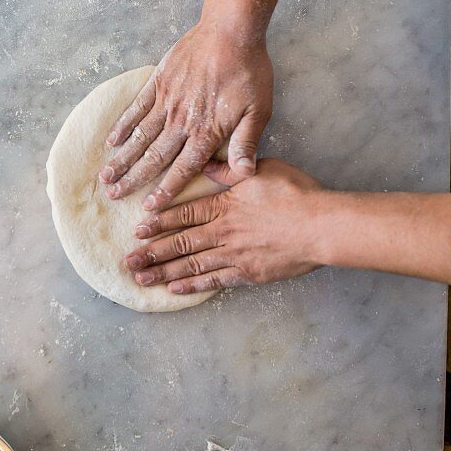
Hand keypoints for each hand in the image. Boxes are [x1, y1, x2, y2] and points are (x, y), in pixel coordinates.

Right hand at [98, 19, 273, 211]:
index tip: (148, 208)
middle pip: (154, 157)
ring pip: (140, 136)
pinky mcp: (159, 81)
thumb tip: (242, 175)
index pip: (183, 169)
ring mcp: (167, 101)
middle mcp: (182, 121)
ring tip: (105, 177)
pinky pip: (137, 108)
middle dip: (133, 180)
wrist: (231, 30)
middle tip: (113, 197)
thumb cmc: (249, 71)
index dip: (166, 190)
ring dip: (122, 158)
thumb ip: (246, 144)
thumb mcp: (259, 111)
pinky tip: (111, 140)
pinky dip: (123, 125)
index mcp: (206, 132)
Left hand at [123, 158, 322, 293]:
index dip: (158, 221)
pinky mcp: (248, 274)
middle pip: (179, 243)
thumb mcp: (262, 170)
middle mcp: (223, 232)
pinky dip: (192, 286)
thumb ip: (231, 170)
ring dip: (164, 272)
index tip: (138, 228)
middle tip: (127, 260)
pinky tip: (174, 289)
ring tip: (141, 278)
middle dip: (151, 252)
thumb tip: (208, 162)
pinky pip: (214, 281)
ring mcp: (234, 255)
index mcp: (224, 205)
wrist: (322, 227)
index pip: (183, 214)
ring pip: (191, 265)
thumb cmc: (296, 194)